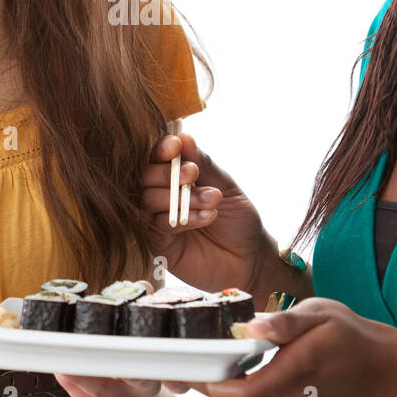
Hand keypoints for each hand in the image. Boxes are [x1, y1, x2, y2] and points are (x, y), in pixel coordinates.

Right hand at [141, 132, 275, 295]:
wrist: (250, 258)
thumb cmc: (238, 219)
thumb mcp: (226, 186)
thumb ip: (205, 164)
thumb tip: (185, 137)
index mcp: (177, 177)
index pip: (159, 157)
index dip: (163, 149)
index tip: (175, 146)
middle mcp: (163, 195)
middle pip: (146, 176)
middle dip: (169, 172)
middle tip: (194, 173)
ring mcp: (157, 220)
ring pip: (149, 199)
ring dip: (180, 196)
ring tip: (213, 199)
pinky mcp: (158, 244)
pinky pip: (157, 226)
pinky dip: (181, 218)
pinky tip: (207, 217)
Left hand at [186, 298, 390, 396]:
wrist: (377, 372)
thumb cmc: (348, 335)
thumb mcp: (320, 314)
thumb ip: (285, 322)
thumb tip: (249, 326)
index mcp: (298, 373)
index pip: (245, 391)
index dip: (210, 382)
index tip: (183, 363)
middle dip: (206, 377)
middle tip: (177, 354)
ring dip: (220, 381)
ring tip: (201, 354)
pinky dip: (238, 385)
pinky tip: (232, 364)